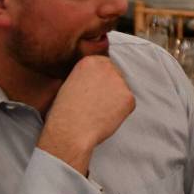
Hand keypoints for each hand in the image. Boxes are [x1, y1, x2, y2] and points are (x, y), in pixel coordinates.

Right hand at [38, 56, 135, 174]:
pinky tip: (105, 118)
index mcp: (90, 61)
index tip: (91, 92)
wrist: (70, 132)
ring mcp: (120, 82)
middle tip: (95, 103)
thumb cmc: (64, 113)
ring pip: (122, 90)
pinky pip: (127, 104)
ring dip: (114, 100)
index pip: (103, 65)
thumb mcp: (69, 84)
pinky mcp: (129, 97)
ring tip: (97, 112)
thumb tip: (98, 80)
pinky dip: (120, 112)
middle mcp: (107, 67)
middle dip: (109, 88)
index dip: (98, 80)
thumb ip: (86, 76)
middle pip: (115, 75)